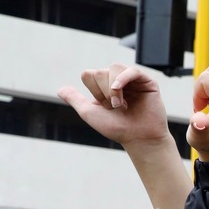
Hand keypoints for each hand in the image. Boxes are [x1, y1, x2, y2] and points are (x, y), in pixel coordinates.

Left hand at [57, 64, 171, 148]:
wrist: (138, 139)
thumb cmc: (117, 129)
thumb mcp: (89, 113)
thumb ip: (75, 99)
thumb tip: (60, 90)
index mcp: (106, 87)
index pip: (89, 74)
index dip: (93, 91)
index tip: (105, 107)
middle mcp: (119, 81)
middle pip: (100, 72)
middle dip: (103, 91)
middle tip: (115, 107)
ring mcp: (134, 81)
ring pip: (114, 69)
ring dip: (112, 88)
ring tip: (120, 104)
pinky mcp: (148, 83)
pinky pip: (132, 70)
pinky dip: (122, 78)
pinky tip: (118, 88)